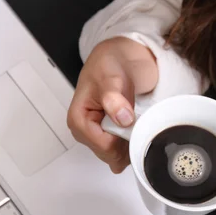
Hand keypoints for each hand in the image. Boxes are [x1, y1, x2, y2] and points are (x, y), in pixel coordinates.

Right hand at [67, 38, 157, 173]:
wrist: (119, 58)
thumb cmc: (109, 65)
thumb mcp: (111, 77)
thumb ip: (114, 98)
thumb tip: (122, 117)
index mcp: (78, 121)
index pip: (104, 146)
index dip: (122, 138)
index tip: (133, 120)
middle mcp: (86, 132)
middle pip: (111, 154)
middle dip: (127, 142)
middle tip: (137, 117)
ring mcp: (98, 136)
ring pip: (118, 155)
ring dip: (132, 142)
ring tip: (137, 118)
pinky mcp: (111, 136)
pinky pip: (123, 151)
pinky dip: (134, 142)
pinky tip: (137, 127)